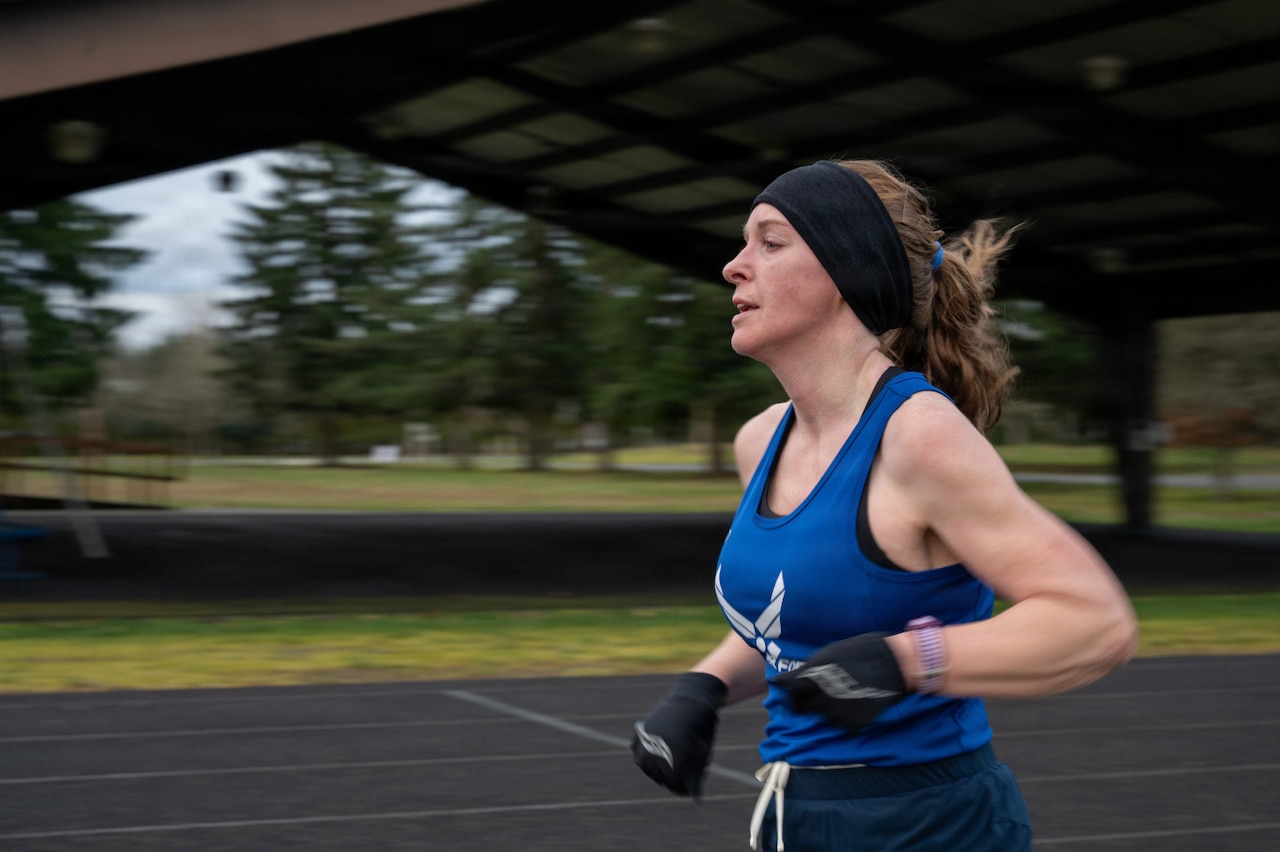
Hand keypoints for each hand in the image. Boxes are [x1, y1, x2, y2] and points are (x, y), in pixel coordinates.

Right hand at [631, 672, 726, 798]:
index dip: (685, 785)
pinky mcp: (637, 734)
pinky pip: (639, 751)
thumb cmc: (700, 732)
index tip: (693, 779)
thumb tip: (695, 798)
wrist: (690, 700)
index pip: (674, 786)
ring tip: (671, 752)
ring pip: (646, 766)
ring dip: (657, 765)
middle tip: (683, 760)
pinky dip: (648, 750)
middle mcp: (653, 755)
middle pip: (660, 778)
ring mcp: (642, 744)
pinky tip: (660, 742)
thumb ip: (695, 779)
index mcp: (672, 762)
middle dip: (671, 774)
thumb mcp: (701, 757)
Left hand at [771, 632, 905, 731]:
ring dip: (825, 709)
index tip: (791, 688)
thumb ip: (810, 668)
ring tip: (839, 697)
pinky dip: (844, 717)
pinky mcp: (851, 724)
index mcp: (811, 678)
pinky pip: (841, 723)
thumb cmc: (859, 652)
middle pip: (800, 706)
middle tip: (815, 695)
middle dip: (803, 701)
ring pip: (821, 716)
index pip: (787, 689)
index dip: (788, 689)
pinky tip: (852, 706)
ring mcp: (835, 713)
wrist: (892, 664)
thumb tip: (793, 677)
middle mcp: (818, 698)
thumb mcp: (828, 654)